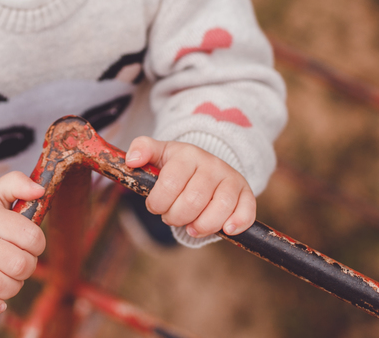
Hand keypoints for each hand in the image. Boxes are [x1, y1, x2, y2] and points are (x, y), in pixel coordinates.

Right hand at [0, 172, 46, 317]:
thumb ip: (18, 183)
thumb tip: (40, 190)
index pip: (31, 237)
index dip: (38, 244)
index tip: (30, 243)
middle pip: (19, 265)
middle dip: (28, 267)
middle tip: (20, 261)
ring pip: (2, 287)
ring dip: (14, 287)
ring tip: (8, 276)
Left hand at [124, 136, 255, 237]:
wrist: (206, 165)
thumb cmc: (177, 165)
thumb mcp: (159, 153)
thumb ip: (141, 149)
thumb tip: (131, 160)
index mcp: (187, 154)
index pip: (170, 183)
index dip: (158, 202)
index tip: (155, 206)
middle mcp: (212, 164)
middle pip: (193, 200)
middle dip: (176, 217)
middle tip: (171, 217)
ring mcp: (231, 178)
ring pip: (220, 208)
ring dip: (201, 225)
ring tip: (192, 227)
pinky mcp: (246, 193)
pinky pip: (247, 211)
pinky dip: (237, 223)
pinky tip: (226, 230)